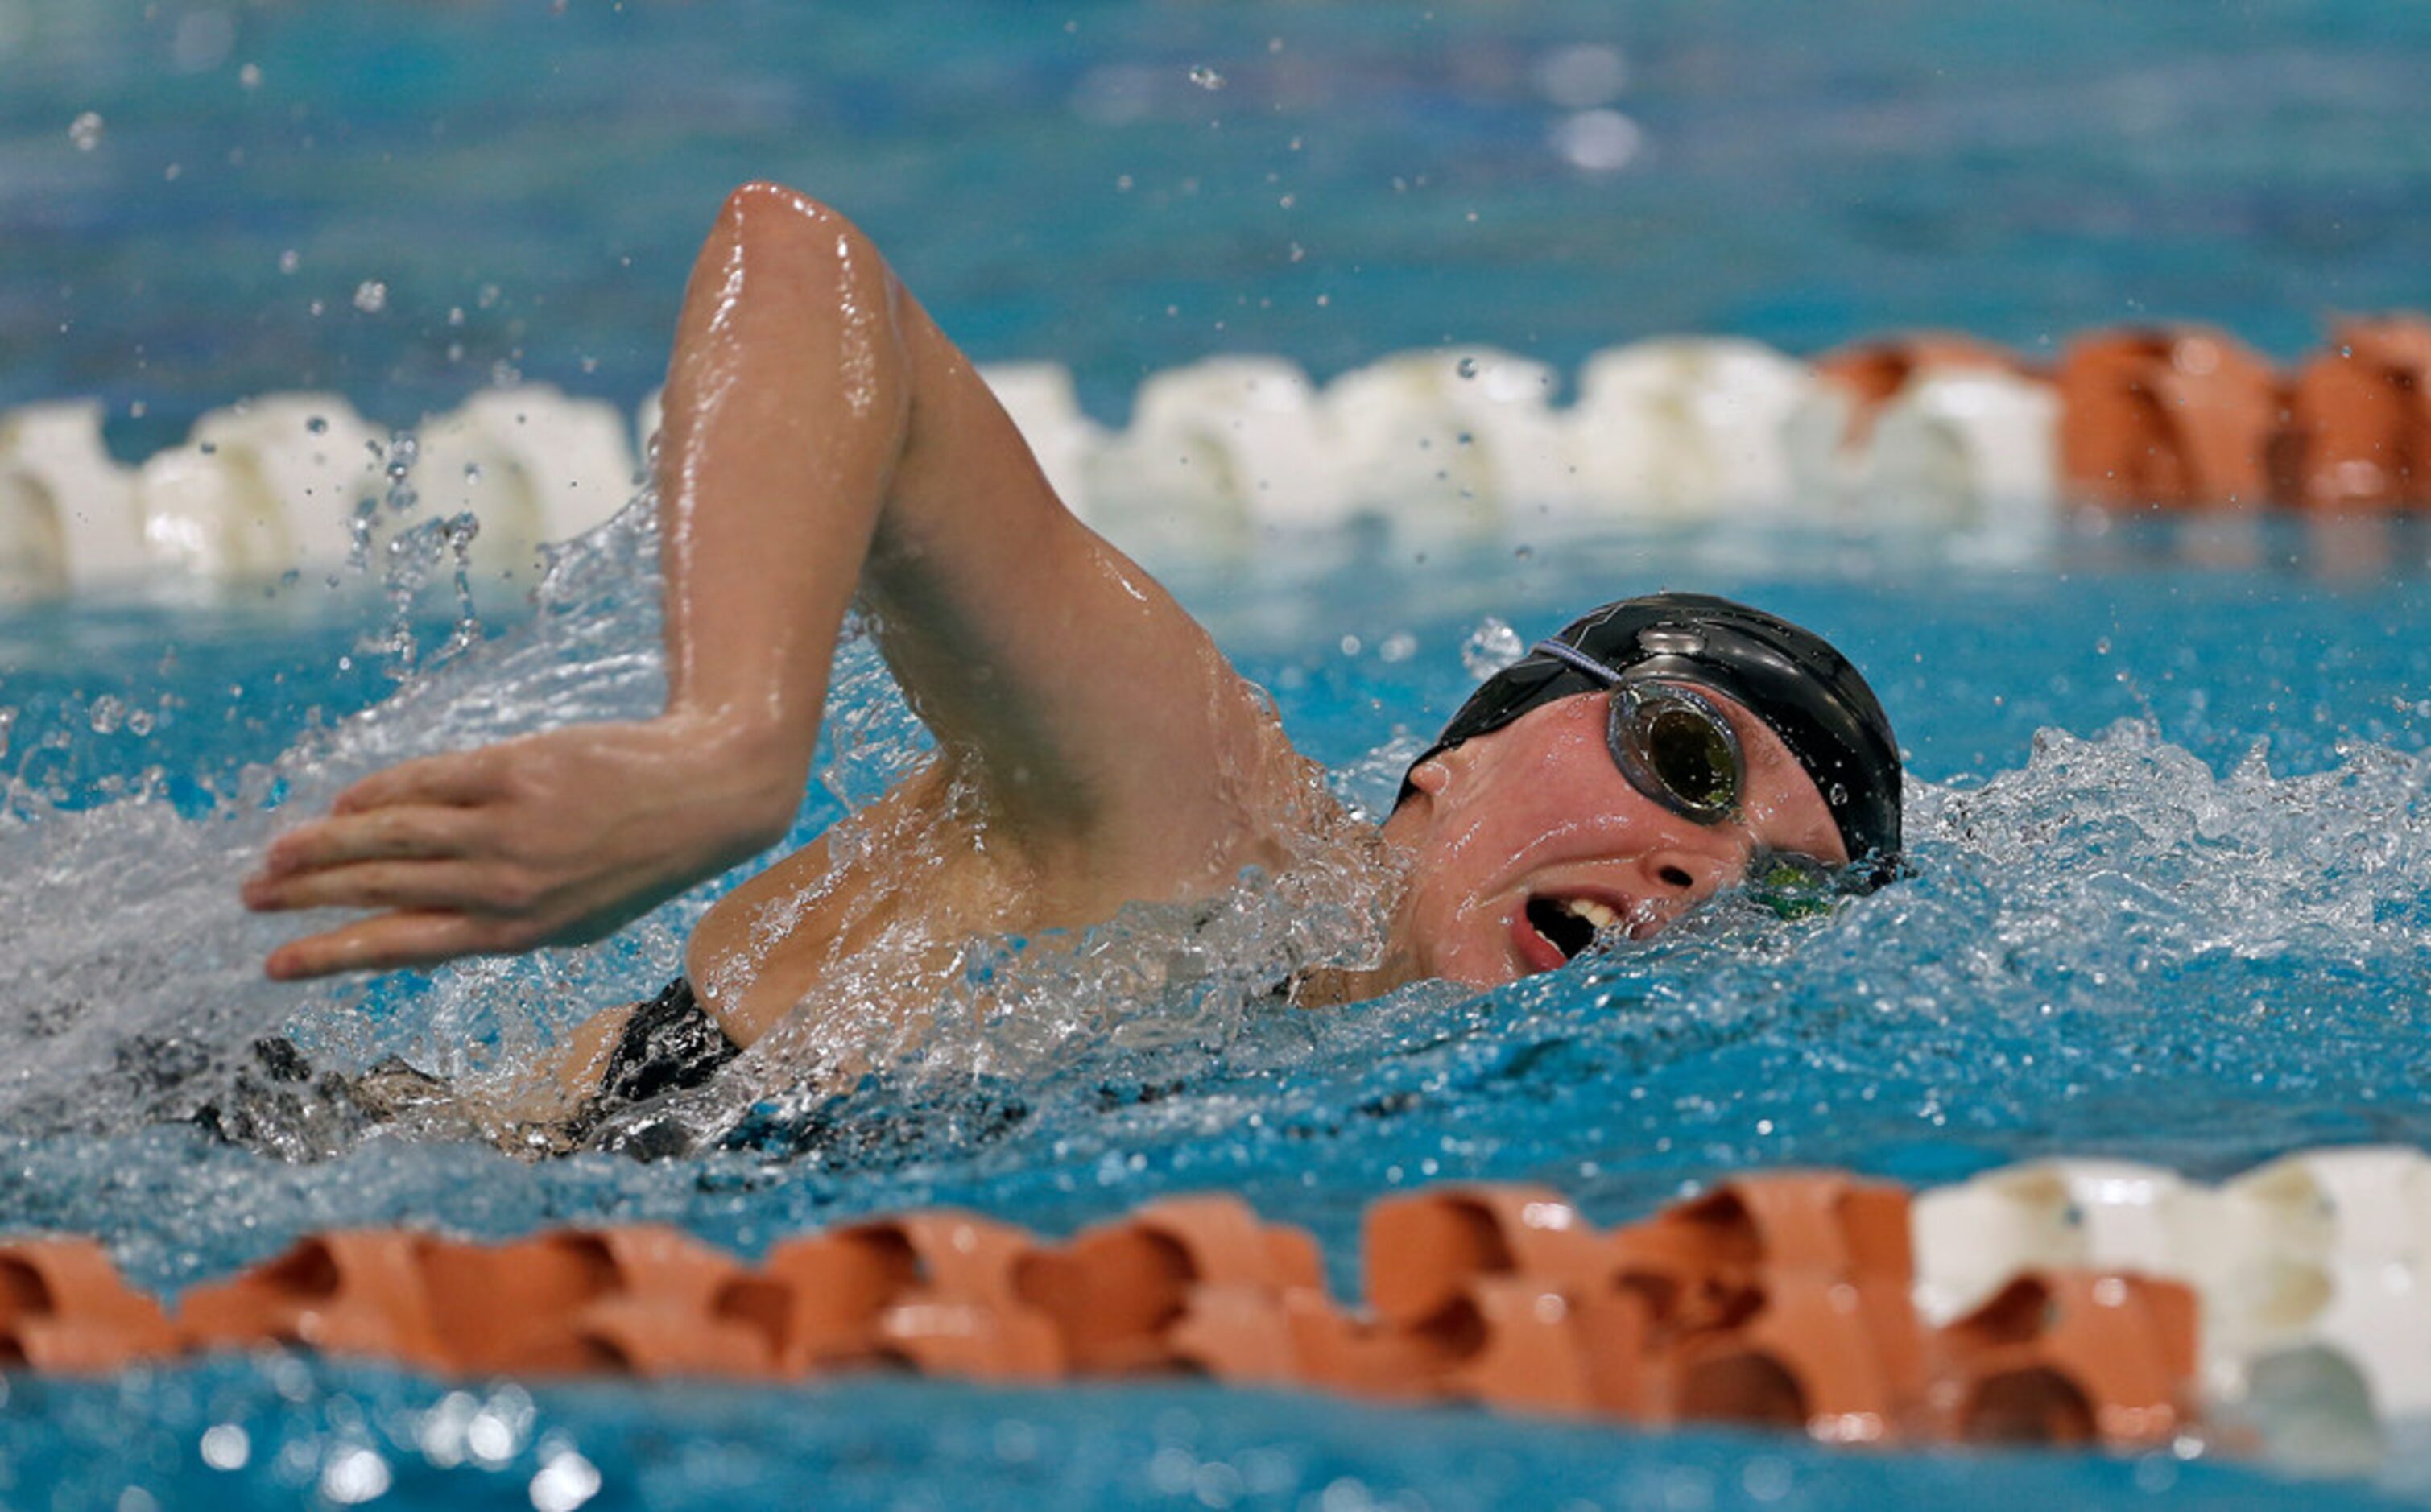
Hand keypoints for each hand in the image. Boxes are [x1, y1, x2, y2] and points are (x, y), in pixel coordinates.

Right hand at [242, 715, 803, 978]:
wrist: (705, 796)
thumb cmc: (634, 861)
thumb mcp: (572, 916)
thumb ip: (498, 923)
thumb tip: (415, 923)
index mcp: (517, 933)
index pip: (401, 948)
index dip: (331, 956)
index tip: (275, 966)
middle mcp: (504, 886)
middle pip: (380, 892)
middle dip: (307, 899)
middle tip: (251, 899)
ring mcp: (506, 828)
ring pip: (388, 838)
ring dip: (322, 847)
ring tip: (274, 856)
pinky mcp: (512, 772)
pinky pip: (425, 784)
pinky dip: (377, 794)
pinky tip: (342, 804)